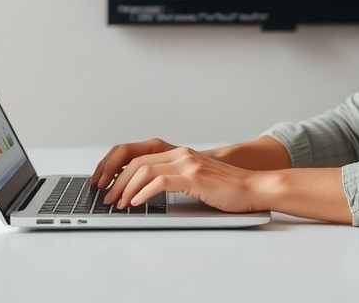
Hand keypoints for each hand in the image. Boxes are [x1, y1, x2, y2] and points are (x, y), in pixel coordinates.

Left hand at [103, 146, 267, 213]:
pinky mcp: (194, 176)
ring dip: (126, 188)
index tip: (104, 185)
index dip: (116, 169)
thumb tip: (143, 193)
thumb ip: (173, 180)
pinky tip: (136, 203)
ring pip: (144, 170)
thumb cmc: (226, 190)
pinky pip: (160, 181)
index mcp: (178, 154)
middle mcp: (180, 154)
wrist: (253, 188)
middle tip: (107, 198)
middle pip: (136, 162)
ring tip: (118, 204)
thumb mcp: (194, 181)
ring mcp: (188, 163)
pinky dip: (143, 193)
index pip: (137, 156)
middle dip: (116, 181)